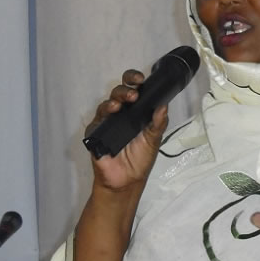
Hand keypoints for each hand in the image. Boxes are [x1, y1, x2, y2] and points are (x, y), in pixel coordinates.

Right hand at [84, 69, 168, 191]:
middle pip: (119, 93)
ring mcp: (107, 121)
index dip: (134, 80)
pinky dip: (103, 115)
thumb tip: (164, 106)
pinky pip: (96, 121)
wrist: (127, 181)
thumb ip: (158, 123)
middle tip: (134, 95)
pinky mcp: (95, 133)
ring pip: (107, 103)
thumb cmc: (140, 159)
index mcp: (135, 111)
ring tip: (122, 104)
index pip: (134, 89)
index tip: (142, 80)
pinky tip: (110, 113)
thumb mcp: (154, 139)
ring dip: (114, 100)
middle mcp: (121, 113)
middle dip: (125, 89)